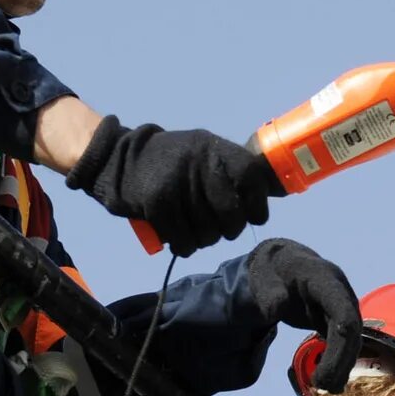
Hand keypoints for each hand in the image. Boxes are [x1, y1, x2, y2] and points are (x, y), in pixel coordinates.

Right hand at [69, 117, 278, 254]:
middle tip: (221, 230)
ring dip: (205, 241)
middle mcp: (198, 161)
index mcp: (214, 148)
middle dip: (230, 229)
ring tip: (197, 234)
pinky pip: (183, 239)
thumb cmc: (170, 163)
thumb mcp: (203, 153)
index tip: (253, 215)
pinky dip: (185, 247)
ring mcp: (177, 181)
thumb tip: (276, 190)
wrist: (118, 159)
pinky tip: (181, 242)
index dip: (257, 203)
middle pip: (231, 213)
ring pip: (207, 232)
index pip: (251, 178)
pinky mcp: (157, 201)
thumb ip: (232, 169)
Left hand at [243, 240, 361, 391]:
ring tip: (327, 387)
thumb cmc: (272, 272)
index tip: (334, 362)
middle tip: (324, 385)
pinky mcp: (339, 318)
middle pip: (351, 328)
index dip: (344, 335)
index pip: (343, 308)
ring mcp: (343, 305)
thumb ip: (270, 293)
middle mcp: (341, 291)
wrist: (281, 265)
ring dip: (343, 364)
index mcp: (324, 278)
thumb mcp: (264, 279)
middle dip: (341, 359)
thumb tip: (276, 307)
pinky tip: (331, 381)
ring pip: (352, 338)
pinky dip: (339, 361)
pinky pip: (345, 341)